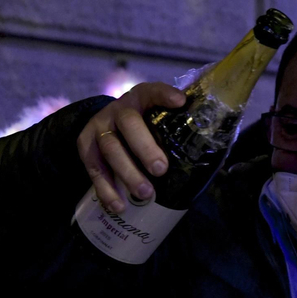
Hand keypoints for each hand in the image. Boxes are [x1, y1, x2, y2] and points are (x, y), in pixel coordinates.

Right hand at [78, 82, 185, 213]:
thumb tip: (212, 157)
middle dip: (144, 147)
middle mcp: (117, 110)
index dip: (164, 95)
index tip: (180, 102)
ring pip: (111, 149)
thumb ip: (175, 130)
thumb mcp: (155, 121)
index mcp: (140, 99)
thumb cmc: (141, 127)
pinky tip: (119, 206)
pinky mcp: (85, 147)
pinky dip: (106, 190)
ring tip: (146, 194)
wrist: (105, 127)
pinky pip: (94, 170)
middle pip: (129, 124)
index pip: (152, 91)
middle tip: (161, 169)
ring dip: (128, 173)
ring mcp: (99, 128)